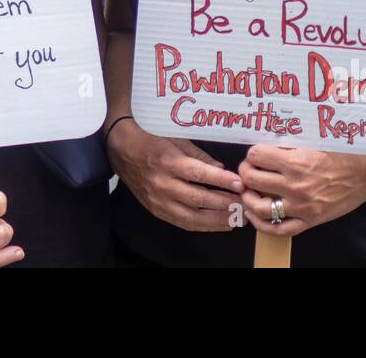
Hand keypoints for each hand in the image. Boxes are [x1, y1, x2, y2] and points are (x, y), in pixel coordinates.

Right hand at [106, 117, 243, 231]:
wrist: (121, 148)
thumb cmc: (150, 138)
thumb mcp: (175, 138)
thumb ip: (199, 156)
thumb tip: (221, 171)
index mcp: (169, 162)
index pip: (199, 175)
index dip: (221, 181)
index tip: (240, 184)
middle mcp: (163, 183)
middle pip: (198, 199)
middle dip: (225, 204)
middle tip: (245, 204)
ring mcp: (158, 199)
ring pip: (191, 217)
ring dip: (217, 220)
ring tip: (237, 219)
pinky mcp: (155, 209)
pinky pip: (182, 223)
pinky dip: (202, 226)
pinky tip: (218, 225)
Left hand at [238, 147, 365, 236]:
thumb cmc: (343, 154)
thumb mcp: (315, 142)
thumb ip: (290, 144)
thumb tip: (267, 142)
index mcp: (297, 162)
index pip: (256, 156)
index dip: (252, 154)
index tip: (255, 155)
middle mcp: (296, 185)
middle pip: (253, 180)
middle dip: (246, 173)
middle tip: (248, 170)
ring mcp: (302, 206)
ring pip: (260, 207)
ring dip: (248, 198)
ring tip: (248, 191)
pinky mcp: (309, 221)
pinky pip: (279, 229)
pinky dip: (261, 225)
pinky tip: (255, 215)